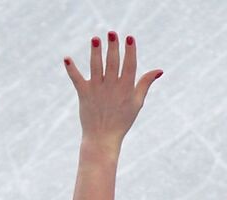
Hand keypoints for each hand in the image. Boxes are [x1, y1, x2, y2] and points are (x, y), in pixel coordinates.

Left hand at [63, 32, 161, 153]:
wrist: (103, 138)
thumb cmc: (122, 120)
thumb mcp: (137, 102)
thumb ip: (145, 84)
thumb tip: (159, 70)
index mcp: (126, 89)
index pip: (129, 66)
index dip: (130, 51)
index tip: (129, 37)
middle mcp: (112, 87)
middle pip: (112, 63)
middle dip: (112, 47)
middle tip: (111, 33)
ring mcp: (97, 90)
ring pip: (96, 67)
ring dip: (95, 52)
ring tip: (95, 39)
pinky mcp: (84, 94)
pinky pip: (76, 79)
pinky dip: (71, 70)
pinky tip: (67, 58)